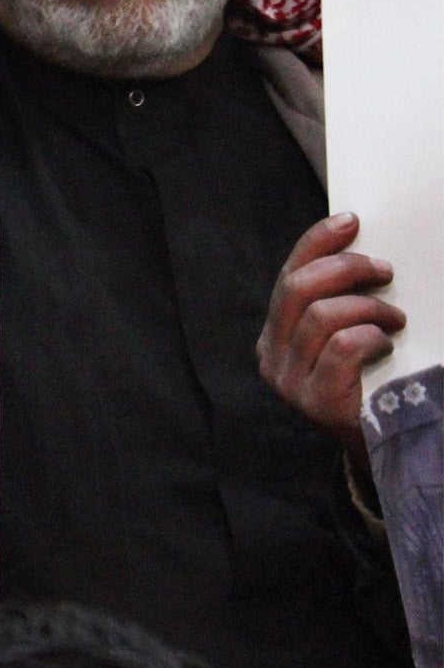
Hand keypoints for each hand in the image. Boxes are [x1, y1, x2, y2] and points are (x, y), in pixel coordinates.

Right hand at [257, 214, 400, 463]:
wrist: (382, 447)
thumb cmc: (369, 381)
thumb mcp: (344, 336)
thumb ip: (339, 304)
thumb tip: (363, 253)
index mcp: (273, 333)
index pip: (287, 275)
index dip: (317, 243)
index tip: (351, 221)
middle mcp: (270, 355)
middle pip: (297, 289)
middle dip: (345, 269)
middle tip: (384, 269)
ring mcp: (289, 381)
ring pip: (321, 316)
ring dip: (368, 307)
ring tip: (396, 318)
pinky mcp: (315, 401)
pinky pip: (342, 347)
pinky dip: (370, 337)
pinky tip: (387, 344)